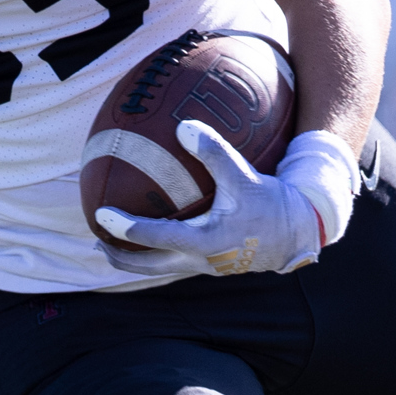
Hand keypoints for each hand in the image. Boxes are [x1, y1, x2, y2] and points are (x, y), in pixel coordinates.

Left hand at [95, 121, 358, 279]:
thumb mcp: (243, 175)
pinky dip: (156, 252)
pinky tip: (151, 236)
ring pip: (157, 269)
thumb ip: (213, 152)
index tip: (100, 214)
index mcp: (204, 241)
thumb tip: (182, 125)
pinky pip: (173, 261)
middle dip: (118, 255)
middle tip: (96, 239)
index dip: (125, 227)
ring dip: (133, 259)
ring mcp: (203, 267)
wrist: (299, 233)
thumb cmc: (271, 204)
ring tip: (111, 244)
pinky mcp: (211, 265)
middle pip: (145, 265)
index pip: (155, 237)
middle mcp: (199, 260)